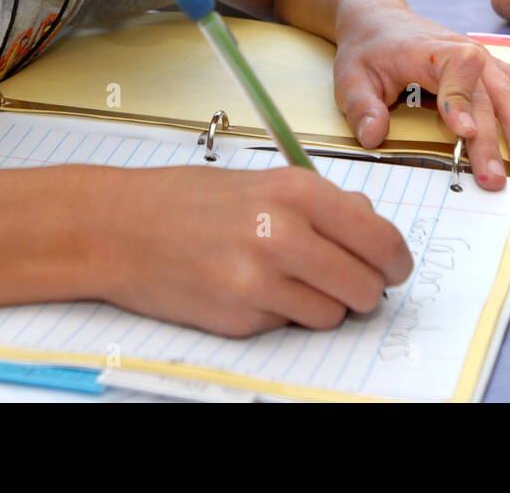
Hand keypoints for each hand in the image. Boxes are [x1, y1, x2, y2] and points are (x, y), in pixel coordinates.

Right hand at [92, 164, 412, 337]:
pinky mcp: (240, 318)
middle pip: (367, 286)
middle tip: (348, 281)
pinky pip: (290, 328)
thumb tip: (370, 222)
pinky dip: (282, 316)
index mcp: (296, 192)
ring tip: (287, 281)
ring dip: (323, 306)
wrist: (116, 227)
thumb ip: (320, 204)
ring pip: (333, 315)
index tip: (393, 267)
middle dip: (364, 289)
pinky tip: (250, 290)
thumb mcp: (261, 182)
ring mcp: (261, 281)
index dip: (394, 260)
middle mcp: (284, 234)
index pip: (380, 238)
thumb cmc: (183, 200)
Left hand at [332, 0, 509, 190]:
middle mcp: (466, 51)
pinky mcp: (495, 68)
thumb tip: (373, 137)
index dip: (461, 100)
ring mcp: (486, 59)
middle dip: (498, 139)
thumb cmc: (369, 50)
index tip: (464, 133)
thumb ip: (361, 107)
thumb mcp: (350, 77)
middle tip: (496, 178)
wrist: (382, 21)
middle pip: (490, 94)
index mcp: (429, 51)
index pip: (455, 69)